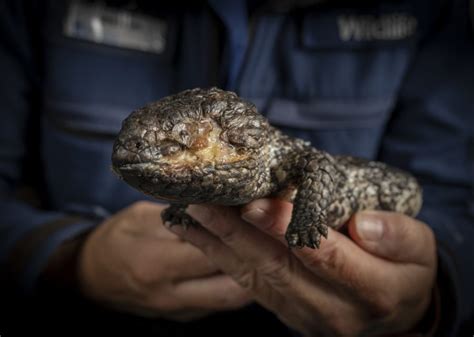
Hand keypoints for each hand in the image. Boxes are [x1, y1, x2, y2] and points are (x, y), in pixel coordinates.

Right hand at [78, 201, 251, 320]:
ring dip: (253, 275)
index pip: (209, 250)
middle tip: (273, 234)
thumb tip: (214, 204)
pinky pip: (219, 302)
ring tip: (268, 250)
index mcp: (155, 263)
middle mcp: (170, 292)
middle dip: (255, 258)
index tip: (255, 212)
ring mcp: (178, 308)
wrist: (89, 275)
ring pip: (230, 298)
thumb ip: (176, 214)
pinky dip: (237, 284)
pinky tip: (249, 265)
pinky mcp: (183, 314)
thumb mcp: (140, 217)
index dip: (235, 231)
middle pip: (228, 280)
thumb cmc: (115, 238)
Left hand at [168, 199, 436, 335]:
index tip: (256, 205)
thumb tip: (364, 224)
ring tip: (191, 214)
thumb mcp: (418, 247)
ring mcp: (303, 314)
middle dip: (238, 233)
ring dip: (220, 244)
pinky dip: (221, 257)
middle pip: (278, 267)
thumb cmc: (406, 267)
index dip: (289, 230)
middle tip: (206, 202)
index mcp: (371, 291)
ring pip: (255, 277)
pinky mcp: (284, 311)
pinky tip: (198, 235)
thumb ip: (398, 236)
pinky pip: (248, 284)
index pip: (325, 258)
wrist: (396, 307)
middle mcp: (332, 310)